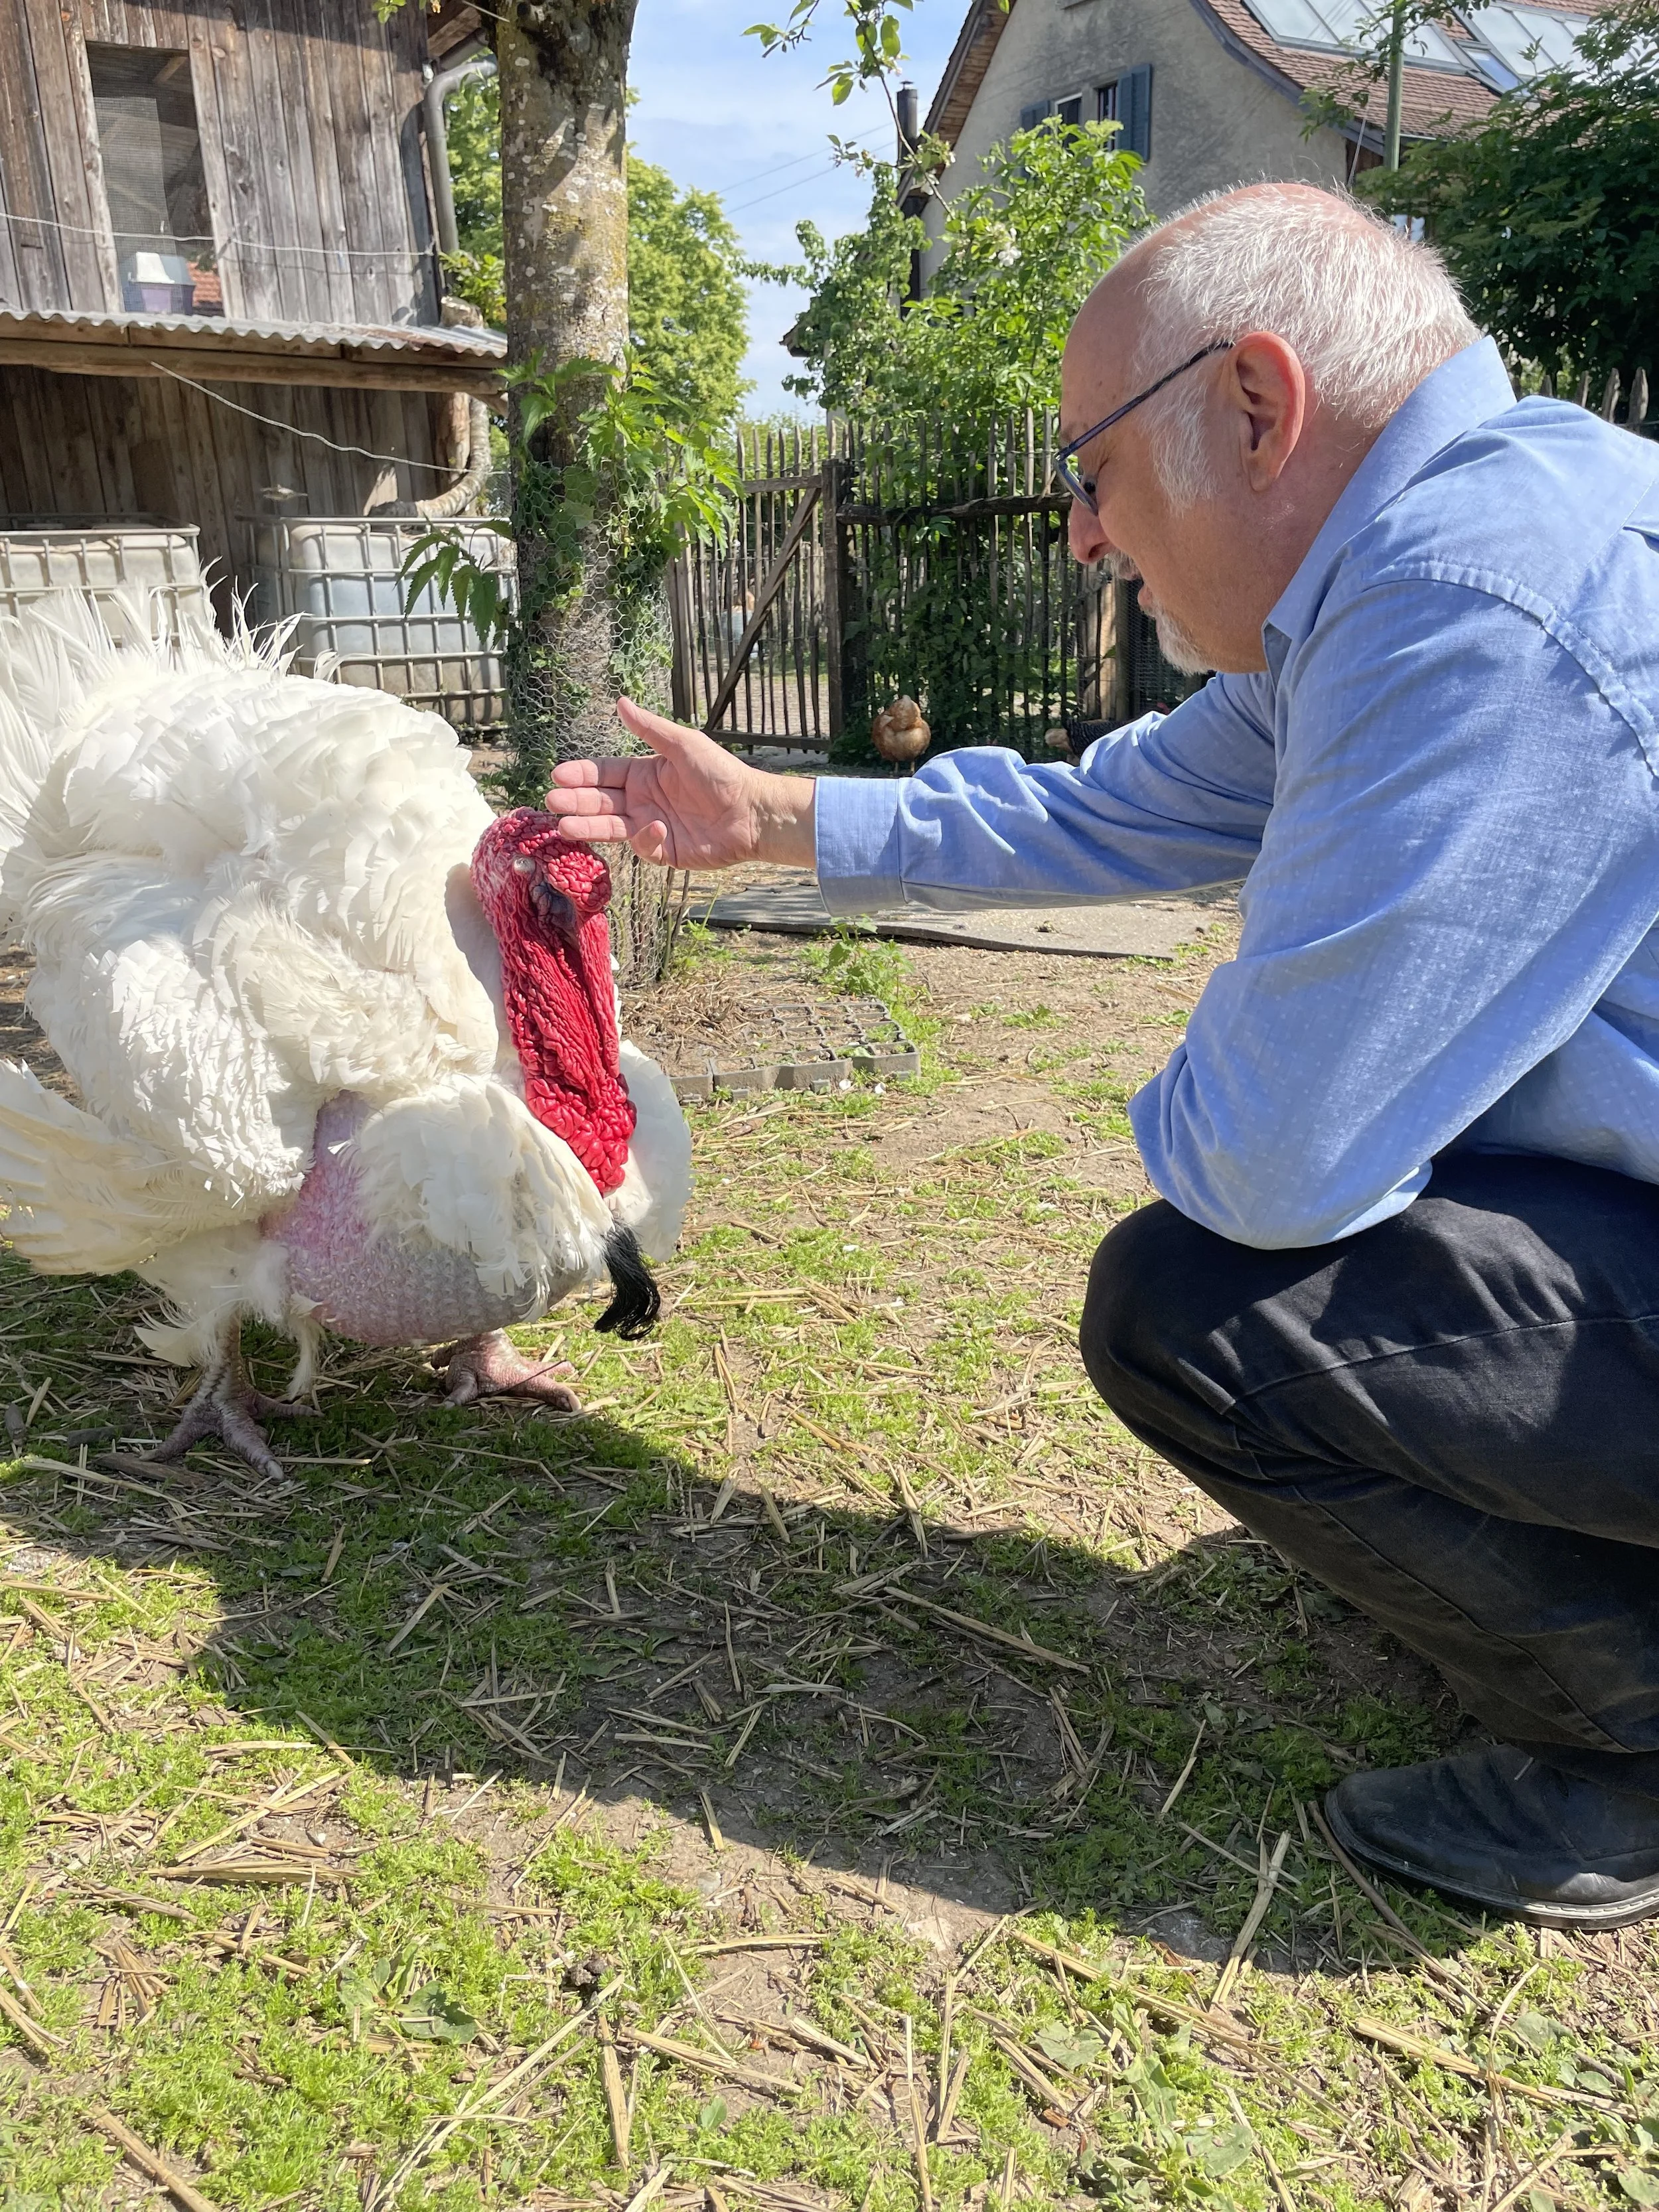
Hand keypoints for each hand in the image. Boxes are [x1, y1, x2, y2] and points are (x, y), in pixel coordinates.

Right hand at [545, 698, 816, 869]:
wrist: (752, 812)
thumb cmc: (721, 774)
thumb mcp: (684, 744)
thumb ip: (650, 728)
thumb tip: (620, 702)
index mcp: (644, 773)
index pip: (605, 773)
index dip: (582, 774)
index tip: (558, 775)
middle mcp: (643, 800)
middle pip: (601, 802)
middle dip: (576, 802)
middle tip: (552, 803)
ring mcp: (652, 827)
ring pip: (612, 828)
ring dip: (589, 827)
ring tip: (565, 826)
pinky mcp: (665, 851)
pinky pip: (644, 846)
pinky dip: (643, 838)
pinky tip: (652, 826)